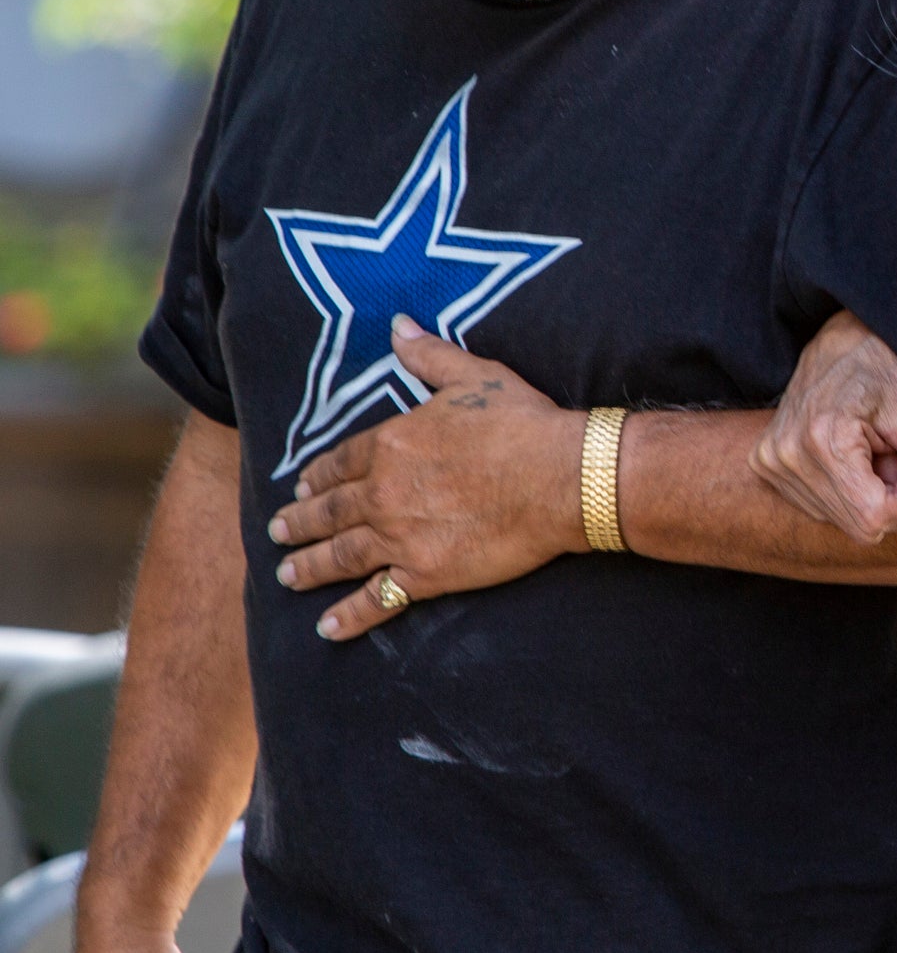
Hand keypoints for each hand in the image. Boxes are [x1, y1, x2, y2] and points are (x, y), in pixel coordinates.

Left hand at [269, 317, 583, 639]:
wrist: (562, 477)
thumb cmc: (524, 424)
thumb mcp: (475, 376)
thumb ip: (429, 355)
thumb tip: (398, 325)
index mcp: (392, 443)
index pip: (339, 463)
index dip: (317, 477)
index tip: (301, 487)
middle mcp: (383, 492)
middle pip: (329, 512)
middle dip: (299, 523)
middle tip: (278, 532)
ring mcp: (400, 537)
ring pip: (339, 556)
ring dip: (308, 567)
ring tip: (288, 575)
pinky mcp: (426, 574)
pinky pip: (377, 599)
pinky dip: (349, 617)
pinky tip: (327, 627)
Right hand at [752, 312, 896, 545]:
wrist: (837, 343)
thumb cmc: (882, 375)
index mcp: (824, 439)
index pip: (874, 517)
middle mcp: (788, 454)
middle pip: (859, 524)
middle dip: (888, 500)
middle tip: (894, 458)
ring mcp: (771, 461)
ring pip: (840, 519)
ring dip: (867, 495)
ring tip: (870, 452)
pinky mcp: (765, 465)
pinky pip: (819, 507)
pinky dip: (844, 490)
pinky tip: (848, 456)